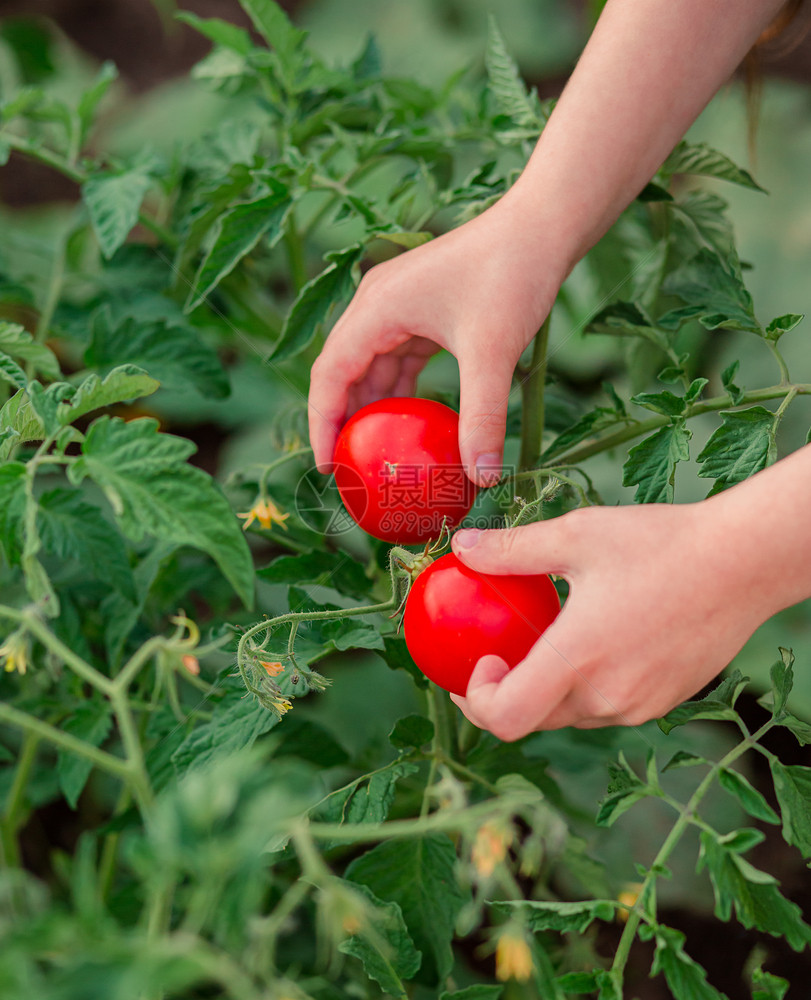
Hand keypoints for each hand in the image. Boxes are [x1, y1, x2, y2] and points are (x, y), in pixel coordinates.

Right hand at [307, 197, 564, 485]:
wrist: (542, 225)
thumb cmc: (512, 275)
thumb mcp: (493, 353)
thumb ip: (483, 418)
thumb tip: (483, 478)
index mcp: (376, 307)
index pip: (330, 374)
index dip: (322, 423)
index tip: (330, 467)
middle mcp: (377, 302)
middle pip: (343, 370)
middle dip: (343, 420)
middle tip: (350, 469)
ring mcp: (399, 303)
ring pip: (371, 365)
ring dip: (373, 406)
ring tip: (376, 451)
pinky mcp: (423, 307)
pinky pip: (398, 357)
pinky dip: (400, 389)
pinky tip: (411, 418)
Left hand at [448, 499, 778, 739]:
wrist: (744, 562)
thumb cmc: (660, 543)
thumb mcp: (576, 535)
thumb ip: (512, 549)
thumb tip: (462, 548)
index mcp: (578, 660)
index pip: (506, 717)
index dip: (476, 701)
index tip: (480, 659)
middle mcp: (607, 696)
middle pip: (533, 719)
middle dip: (504, 694)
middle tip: (493, 654)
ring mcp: (639, 705)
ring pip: (571, 714)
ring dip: (545, 689)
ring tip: (543, 641)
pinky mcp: (663, 701)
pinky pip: (607, 706)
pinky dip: (584, 686)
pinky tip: (591, 641)